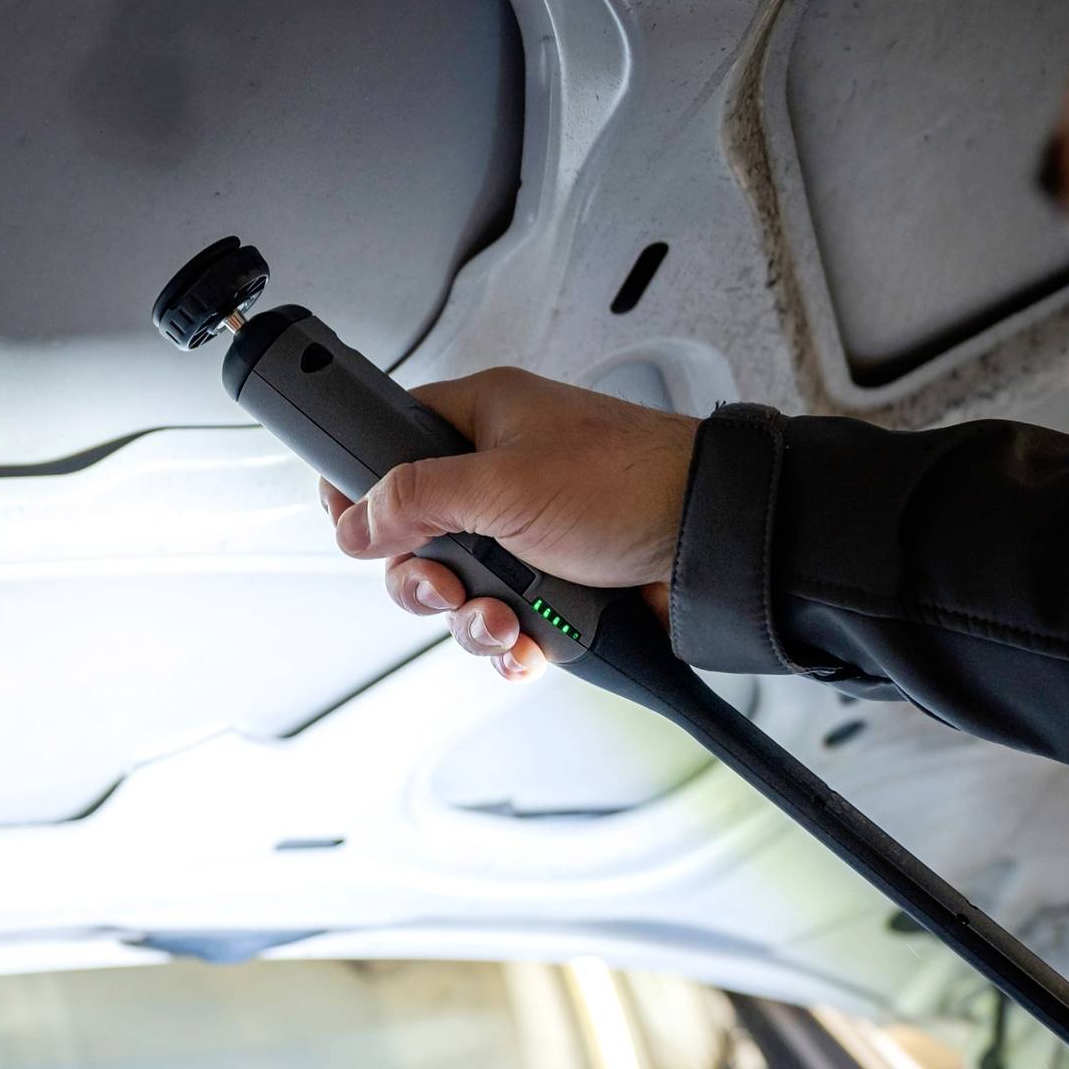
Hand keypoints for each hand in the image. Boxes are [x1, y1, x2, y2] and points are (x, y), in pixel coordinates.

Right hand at [321, 367, 694, 678]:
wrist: (714, 541)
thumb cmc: (631, 483)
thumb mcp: (503, 485)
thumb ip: (417, 499)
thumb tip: (355, 520)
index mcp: (483, 421)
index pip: (392, 442)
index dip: (365, 490)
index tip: (360, 532)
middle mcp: (500, 473)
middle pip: (417, 536)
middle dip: (427, 579)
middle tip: (451, 587)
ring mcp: (527, 531)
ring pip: (461, 589)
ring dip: (473, 620)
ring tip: (505, 623)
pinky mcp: (556, 580)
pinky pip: (506, 620)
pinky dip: (510, 644)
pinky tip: (526, 647)